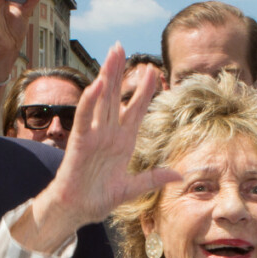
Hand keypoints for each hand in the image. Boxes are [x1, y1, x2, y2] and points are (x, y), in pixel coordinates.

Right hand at [12, 43, 180, 252]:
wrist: (77, 211)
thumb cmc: (99, 198)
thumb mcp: (132, 188)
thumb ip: (152, 178)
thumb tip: (179, 174)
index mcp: (123, 141)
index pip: (136, 109)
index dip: (145, 90)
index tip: (154, 71)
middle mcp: (109, 133)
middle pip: (116, 96)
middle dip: (120, 71)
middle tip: (121, 46)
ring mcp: (95, 135)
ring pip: (102, 99)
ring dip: (107, 76)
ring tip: (112, 53)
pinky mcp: (80, 142)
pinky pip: (85, 117)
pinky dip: (90, 101)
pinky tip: (97, 84)